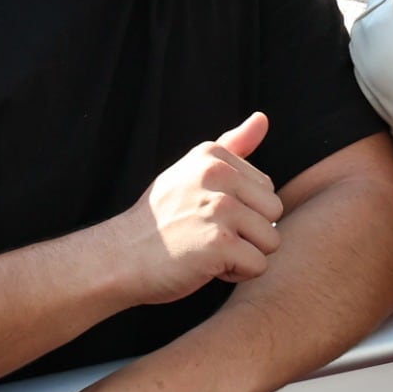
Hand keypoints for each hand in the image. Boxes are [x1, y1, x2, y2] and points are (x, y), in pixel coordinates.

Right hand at [120, 113, 281, 304]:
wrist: (117, 259)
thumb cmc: (160, 220)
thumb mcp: (191, 172)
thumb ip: (232, 146)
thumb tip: (263, 118)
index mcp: (213, 157)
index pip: (267, 188)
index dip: (243, 210)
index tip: (207, 215)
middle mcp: (218, 177)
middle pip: (275, 212)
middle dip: (250, 232)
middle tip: (209, 236)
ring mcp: (219, 209)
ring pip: (271, 240)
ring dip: (245, 254)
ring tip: (208, 251)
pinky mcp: (220, 243)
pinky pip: (259, 264)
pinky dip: (237, 273)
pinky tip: (206, 267)